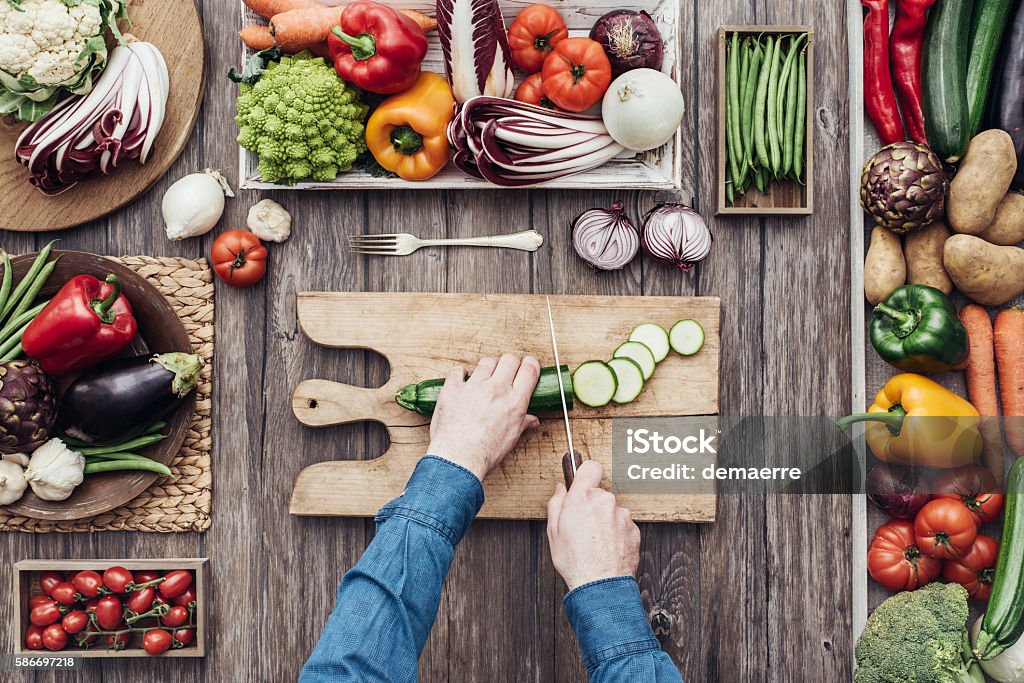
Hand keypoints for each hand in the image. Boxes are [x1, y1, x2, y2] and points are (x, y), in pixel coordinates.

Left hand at [427, 354, 540, 479]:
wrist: (459, 458)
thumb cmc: (485, 452)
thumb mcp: (511, 438)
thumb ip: (523, 423)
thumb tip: (532, 420)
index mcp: (515, 401)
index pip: (529, 369)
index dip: (530, 364)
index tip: (527, 365)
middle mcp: (496, 389)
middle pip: (509, 359)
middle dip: (510, 363)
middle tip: (506, 371)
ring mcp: (474, 386)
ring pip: (486, 361)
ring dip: (488, 367)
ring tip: (484, 377)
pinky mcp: (453, 388)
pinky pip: (458, 371)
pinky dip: (460, 373)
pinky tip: (462, 379)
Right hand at [546, 461, 640, 590]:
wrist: (600, 584)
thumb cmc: (575, 560)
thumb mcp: (553, 531)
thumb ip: (556, 503)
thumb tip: (560, 490)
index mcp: (582, 497)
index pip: (590, 467)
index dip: (586, 473)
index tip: (583, 480)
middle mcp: (604, 501)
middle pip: (599, 494)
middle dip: (592, 505)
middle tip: (582, 526)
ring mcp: (621, 515)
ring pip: (612, 511)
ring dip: (605, 521)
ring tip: (595, 542)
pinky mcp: (633, 529)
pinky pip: (622, 525)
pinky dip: (616, 534)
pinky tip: (607, 548)